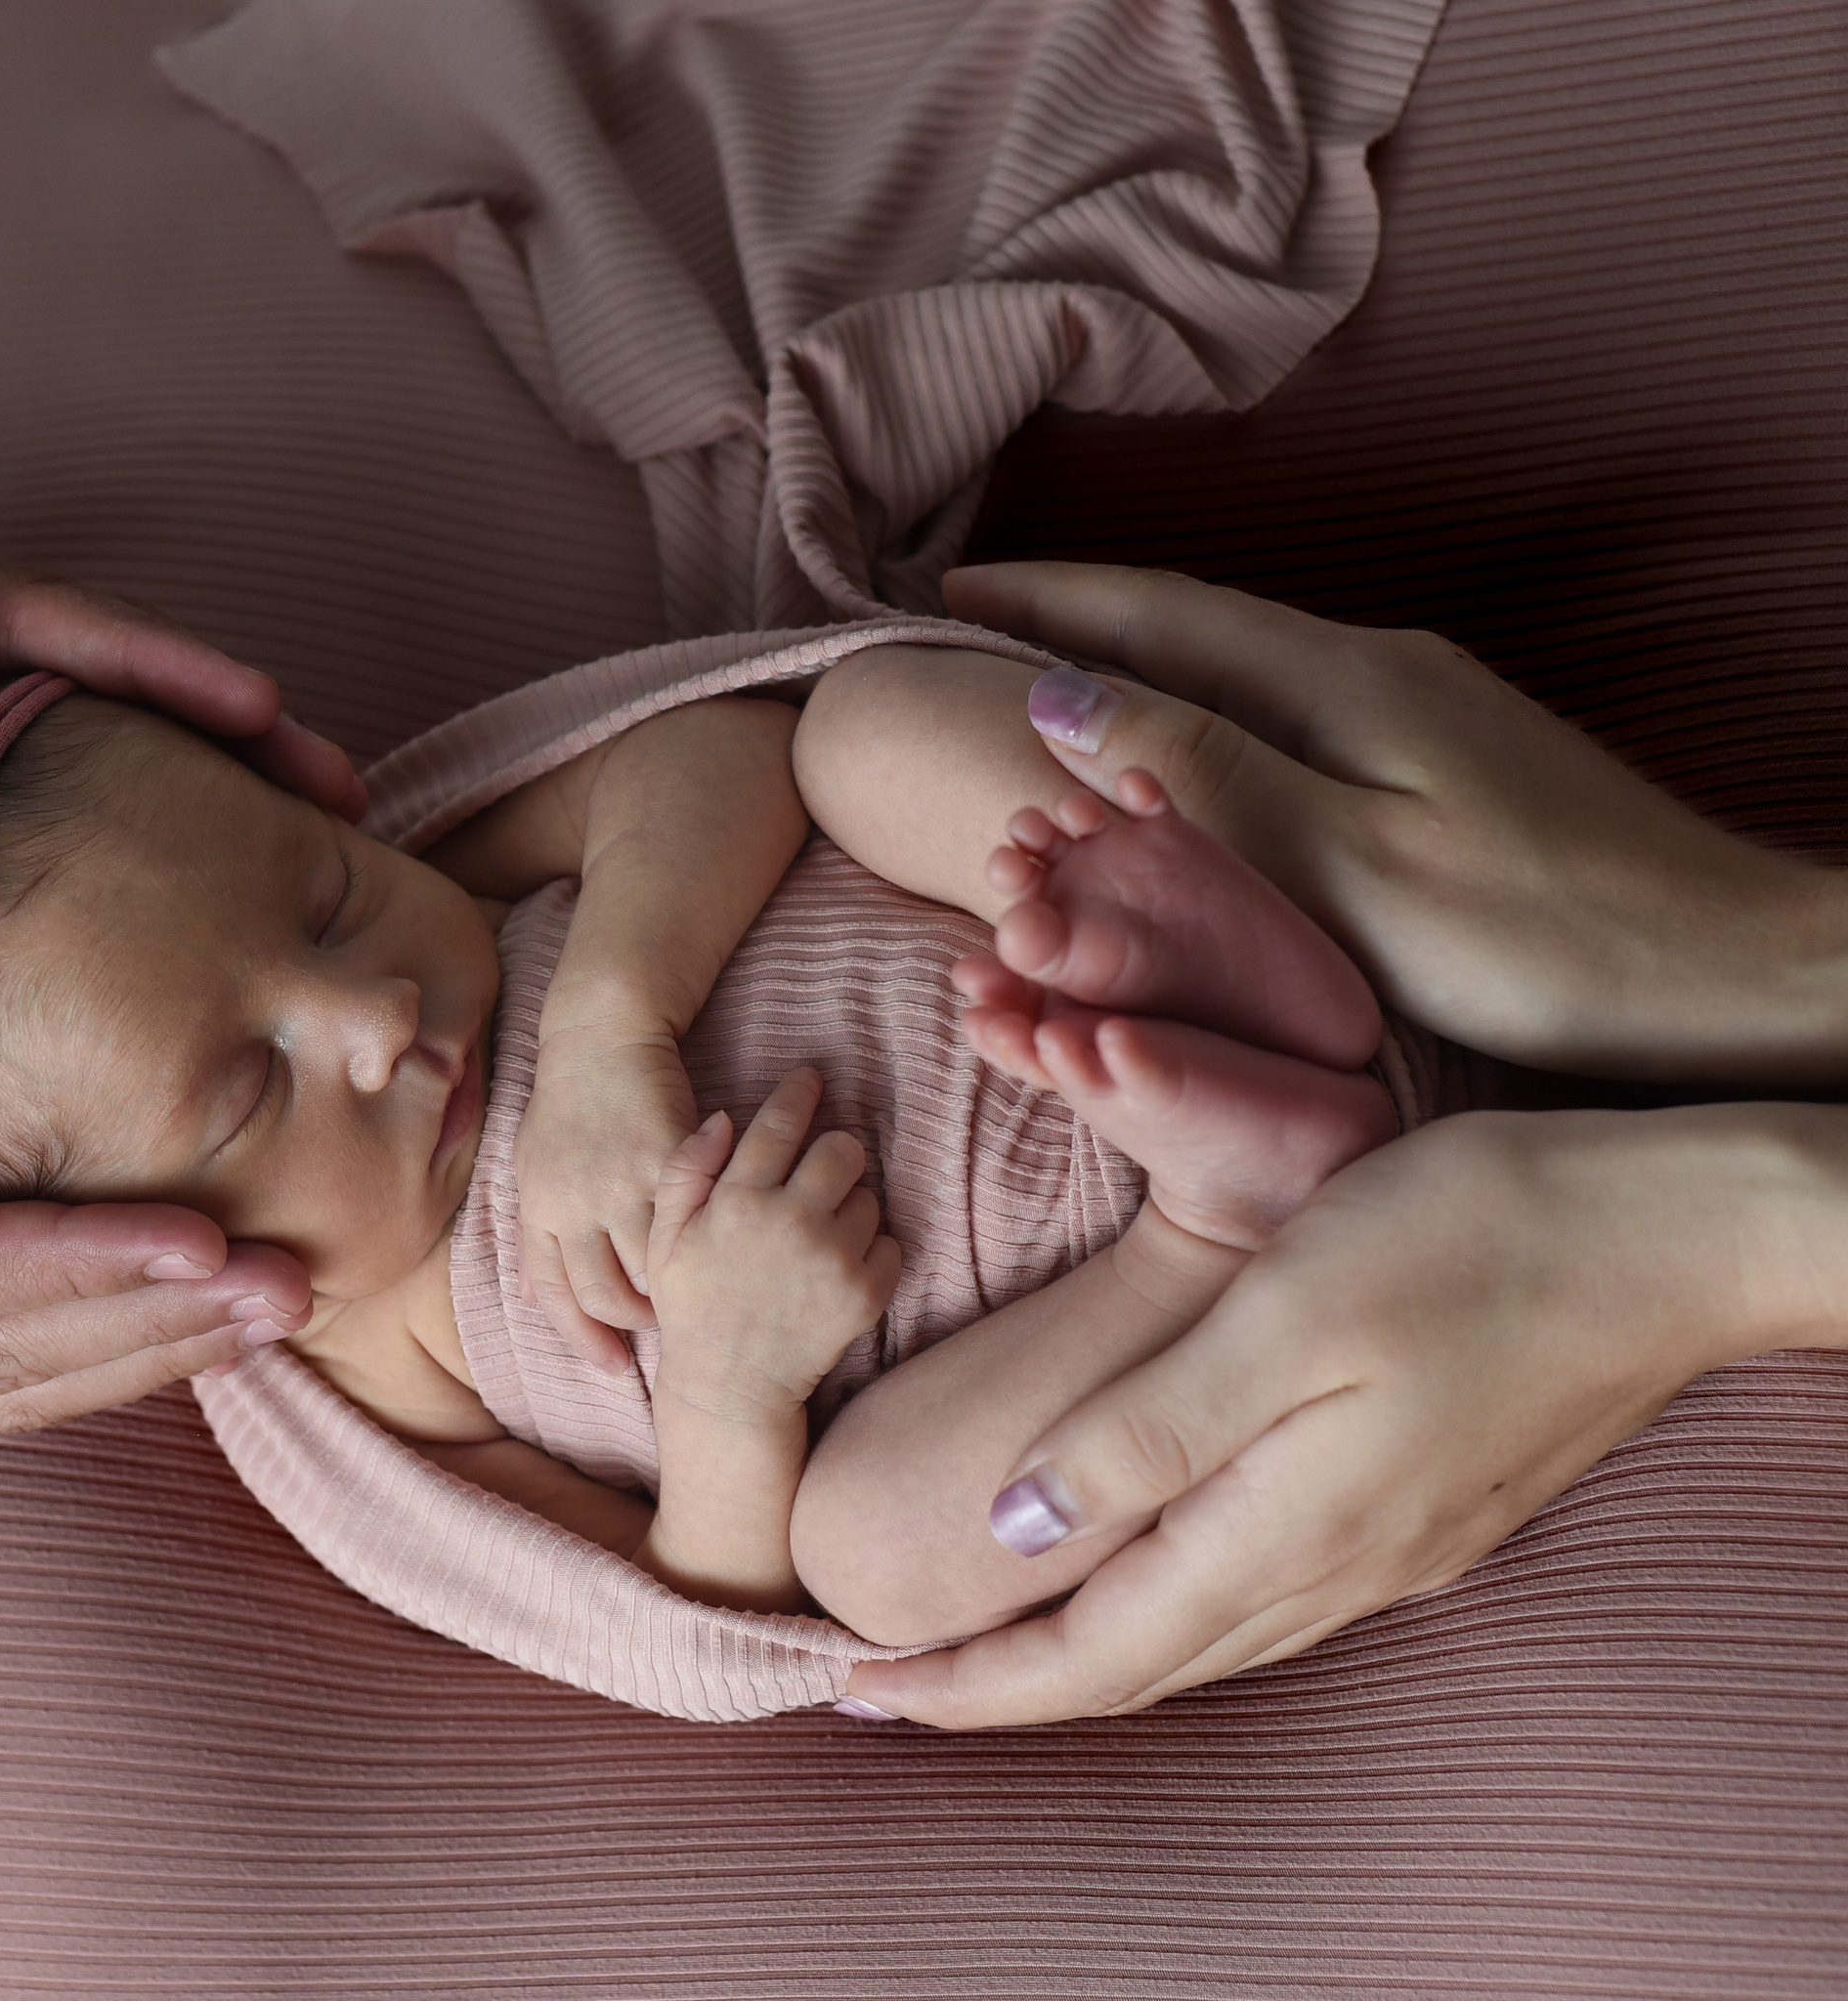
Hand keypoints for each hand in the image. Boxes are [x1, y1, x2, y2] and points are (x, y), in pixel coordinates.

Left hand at [513, 1023, 698, 1369]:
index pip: (557, 1296)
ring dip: (672, 1292)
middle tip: (662, 1334)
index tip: (612, 1368)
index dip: (584, 1341)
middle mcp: (573, 1205)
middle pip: (605, 1295)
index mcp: (539, 1208)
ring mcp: (620, 1183)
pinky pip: (688, 1222)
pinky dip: (703, 1243)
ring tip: (694, 1297)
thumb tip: (531, 1300)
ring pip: (651, 1269)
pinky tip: (721, 1252)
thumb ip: (535, 1235)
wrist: (601, 1032)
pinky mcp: (666, 1159)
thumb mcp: (533, 1166)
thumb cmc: (568, 1100)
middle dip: (634, 1326)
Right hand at [645, 1068, 903, 1422]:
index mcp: (739, 1202)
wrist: (730, 1386)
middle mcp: (791, 1222)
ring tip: (818, 1236)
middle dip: (833, 1152)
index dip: (798, 1093)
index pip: (780, 1124)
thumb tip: (723, 1118)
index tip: (809, 1078)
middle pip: (842, 1149)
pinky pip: (890, 1242)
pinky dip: (871, 1249)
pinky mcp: (865, 1293)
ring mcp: (833, 1259)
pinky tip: (837, 1266)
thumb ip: (686, 1172)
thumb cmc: (694, 1305)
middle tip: (818, 1174)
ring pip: (867, 1196)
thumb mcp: (665, 1238)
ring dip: (849, 1206)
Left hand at [840, 1103, 1844, 1725]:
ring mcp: (1392, 1550)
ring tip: (983, 1638)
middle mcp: (1338, 1568)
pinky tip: (1137, 1569)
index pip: (1091, 1652)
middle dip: (1002, 1685)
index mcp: (1287, 1526)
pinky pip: (1261, 1600)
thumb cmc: (1473, 1236)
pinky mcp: (1425, 1512)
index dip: (967, 1682)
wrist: (1678, 1233)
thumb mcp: (1285, 1315)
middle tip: (885, 1675)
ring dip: (1080, 1653)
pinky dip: (1166, 1608)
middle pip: (1137, 1668)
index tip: (854, 1683)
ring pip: (1199, 1642)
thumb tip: (1008, 1531)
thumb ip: (1145, 1433)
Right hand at [942, 562, 1847, 1083]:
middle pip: (1195, 622)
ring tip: (1052, 678)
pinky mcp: (1455, 768)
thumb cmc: (1544, 940)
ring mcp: (1426, 714)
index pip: (1155, 613)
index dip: (1041, 601)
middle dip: (1075, 615)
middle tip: (971, 622)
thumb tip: (1059, 695)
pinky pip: (1290, 715)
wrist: (1733, 974)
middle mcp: (1381, 670)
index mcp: (1342, 681)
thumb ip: (1202, 775)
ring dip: (1138, 662)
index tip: (940, 592)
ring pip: (1243, 668)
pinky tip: (1196, 753)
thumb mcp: (1346, 863)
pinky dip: (1207, 716)